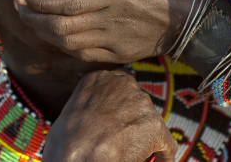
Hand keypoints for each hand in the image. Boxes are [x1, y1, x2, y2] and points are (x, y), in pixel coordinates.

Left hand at [15, 0, 196, 62]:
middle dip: (32, 18)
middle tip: (17, 6)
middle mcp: (108, 19)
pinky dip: (63, 46)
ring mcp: (112, 40)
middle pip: (59, 27)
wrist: (196, 22)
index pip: (65, 4)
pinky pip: (83, 54)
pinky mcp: (118, 53)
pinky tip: (55, 36)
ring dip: (43, 33)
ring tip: (29, 20)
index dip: (39, 3)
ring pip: (67, 43)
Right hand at [43, 69, 176, 161]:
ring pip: (149, 123)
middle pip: (136, 102)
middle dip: (132, 121)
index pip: (118, 88)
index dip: (119, 109)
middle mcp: (123, 82)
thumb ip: (90, 109)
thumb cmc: (64, 145)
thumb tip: (97, 123)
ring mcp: (141, 102)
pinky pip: (166, 144)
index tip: (117, 123)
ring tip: (133, 154)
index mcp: (100, 77)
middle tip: (124, 142)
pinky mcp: (154, 125)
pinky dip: (163, 156)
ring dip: (144, 138)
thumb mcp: (70, 113)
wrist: (76, 158)